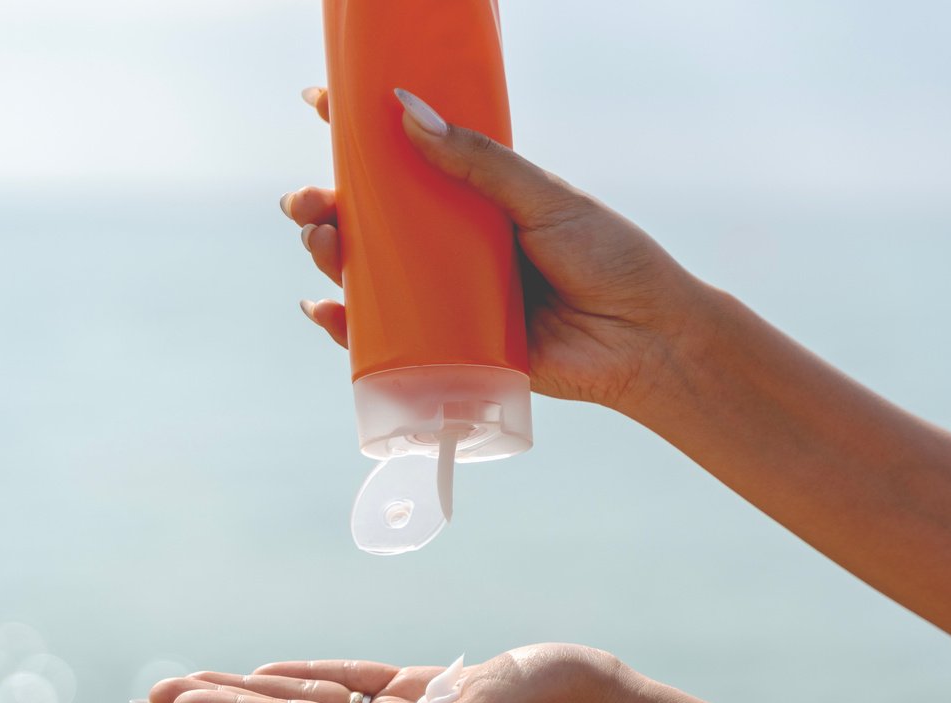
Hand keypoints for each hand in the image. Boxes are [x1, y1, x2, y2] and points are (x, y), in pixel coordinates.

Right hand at [283, 86, 716, 412]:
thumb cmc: (608, 259)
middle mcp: (455, 246)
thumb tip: (409, 114)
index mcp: (476, 199)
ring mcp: (449, 297)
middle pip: (373, 221)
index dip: (359, 133)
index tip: (320, 105)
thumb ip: (480, 162)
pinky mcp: (452, 349)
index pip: (408, 158)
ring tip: (322, 242)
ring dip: (331, 258)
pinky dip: (348, 328)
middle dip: (327, 206)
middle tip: (307, 202)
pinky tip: (324, 311)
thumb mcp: (544, 198)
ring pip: (371, 276)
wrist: (644, 340)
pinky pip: (388, 338)